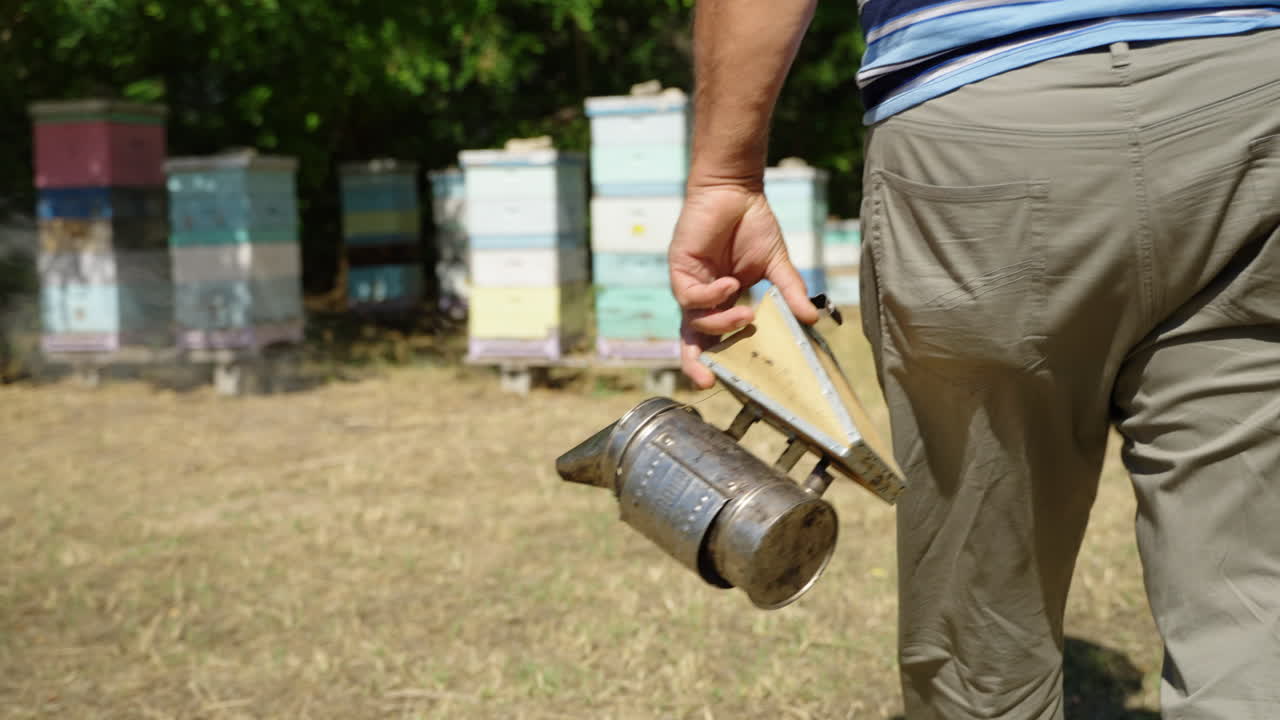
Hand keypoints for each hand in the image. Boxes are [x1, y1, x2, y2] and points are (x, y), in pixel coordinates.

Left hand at [669, 183, 818, 388]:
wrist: (736, 191)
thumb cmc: (753, 224)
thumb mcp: (775, 264)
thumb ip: (789, 293)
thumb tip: (813, 320)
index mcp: (722, 302)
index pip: (713, 339)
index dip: (715, 362)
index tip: (724, 384)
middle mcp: (702, 298)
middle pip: (691, 340)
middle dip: (696, 364)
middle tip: (708, 381)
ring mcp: (689, 284)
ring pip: (694, 321)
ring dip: (721, 324)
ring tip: (747, 315)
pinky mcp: (679, 268)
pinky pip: (690, 296)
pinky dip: (711, 297)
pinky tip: (730, 284)